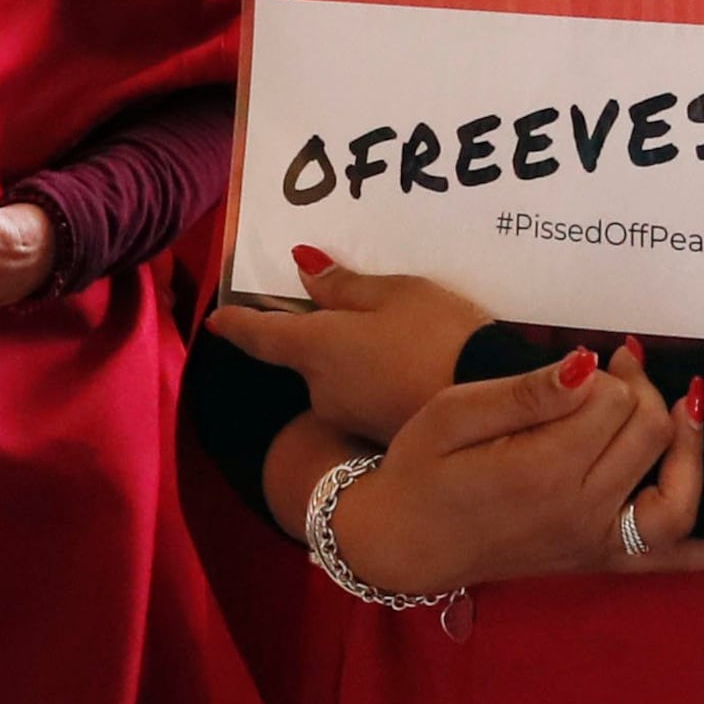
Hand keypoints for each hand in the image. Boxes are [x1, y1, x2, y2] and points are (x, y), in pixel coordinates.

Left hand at [208, 254, 493, 439]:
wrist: (488, 408)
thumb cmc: (440, 336)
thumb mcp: (397, 294)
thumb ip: (345, 285)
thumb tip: (302, 270)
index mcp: (317, 346)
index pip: (260, 334)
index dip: (236, 323)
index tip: (216, 318)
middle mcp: (320, 388)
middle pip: (308, 356)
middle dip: (326, 335)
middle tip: (365, 309)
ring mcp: (348, 416)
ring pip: (339, 377)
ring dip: (356, 357)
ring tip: (405, 335)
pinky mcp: (377, 434)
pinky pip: (366, 396)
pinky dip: (378, 378)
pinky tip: (414, 365)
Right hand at [305, 349, 703, 595]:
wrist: (403, 542)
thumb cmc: (422, 469)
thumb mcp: (453, 415)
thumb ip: (526, 392)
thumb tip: (587, 365)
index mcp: (541, 470)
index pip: (614, 404)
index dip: (610, 373)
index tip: (593, 359)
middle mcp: (580, 512)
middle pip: (652, 436)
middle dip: (644, 393)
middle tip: (621, 368)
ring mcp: (596, 542)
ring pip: (678, 493)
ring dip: (691, 447)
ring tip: (684, 408)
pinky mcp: (602, 560)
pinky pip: (675, 560)